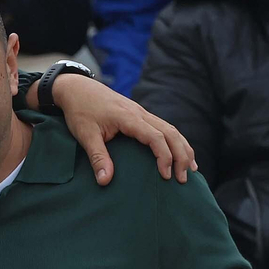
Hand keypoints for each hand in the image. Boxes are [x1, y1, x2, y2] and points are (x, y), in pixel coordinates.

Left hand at [51, 73, 197, 185]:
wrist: (77, 88)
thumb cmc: (80, 110)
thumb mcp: (85, 135)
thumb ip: (97, 157)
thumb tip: (105, 181)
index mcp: (129, 118)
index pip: (156, 137)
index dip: (165, 157)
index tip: (166, 176)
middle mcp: (140, 113)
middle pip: (171, 133)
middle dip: (181, 156)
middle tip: (183, 179)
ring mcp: (142, 112)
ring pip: (171, 129)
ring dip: (183, 148)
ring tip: (191, 169)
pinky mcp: (139, 114)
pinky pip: (164, 127)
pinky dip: (175, 141)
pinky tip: (179, 153)